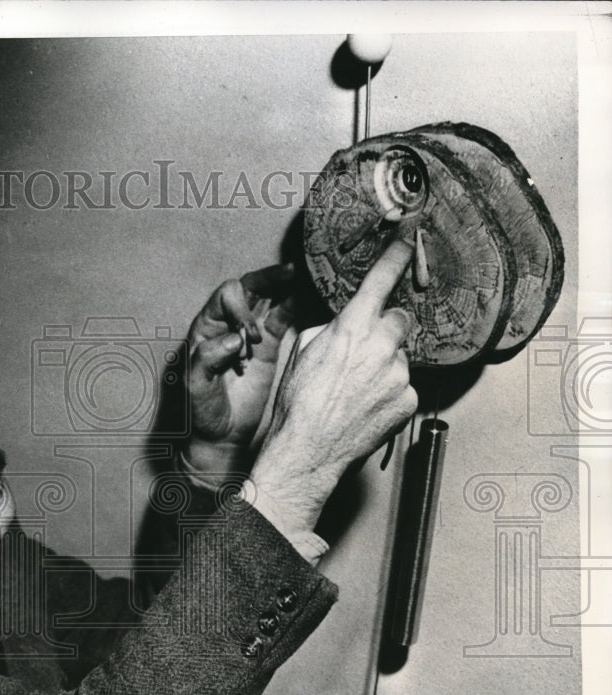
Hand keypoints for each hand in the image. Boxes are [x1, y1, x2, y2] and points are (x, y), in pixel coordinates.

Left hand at [184, 263, 296, 476]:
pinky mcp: (267, 347)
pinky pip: (282, 318)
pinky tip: (309, 294)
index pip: (225, 298)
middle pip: (248, 288)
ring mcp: (249, 334)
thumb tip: (232, 339)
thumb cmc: (201, 413)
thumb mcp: (195, 387)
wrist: (220, 436)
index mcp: (206, 328)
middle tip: (291, 271)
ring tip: (304, 273)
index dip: (242, 309)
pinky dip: (294, 305)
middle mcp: (227, 325)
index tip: (252, 339)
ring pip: (267, 298)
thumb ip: (207, 359)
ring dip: (283, 285)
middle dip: (268, 279)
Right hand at [248, 240, 418, 532]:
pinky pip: (403, 385)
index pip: (381, 280)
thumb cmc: (296, 402)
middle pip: (398, 321)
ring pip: (399, 357)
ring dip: (383, 366)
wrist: (306, 451)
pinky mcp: (409, 401)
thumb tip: (346, 326)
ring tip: (353, 390)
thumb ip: (331, 329)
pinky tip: (365, 406)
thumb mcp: (302, 350)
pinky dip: (388, 392)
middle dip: (383, 331)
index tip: (411, 230)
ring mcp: (399, 375)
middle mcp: (382, 347)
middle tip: (359, 354)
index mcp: (351, 328)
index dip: (398, 253)